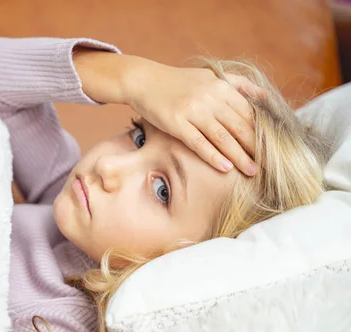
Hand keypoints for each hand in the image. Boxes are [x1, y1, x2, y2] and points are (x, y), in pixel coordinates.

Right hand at [123, 57, 261, 174]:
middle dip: (256, 147)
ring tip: (251, 170)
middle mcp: (210, 98)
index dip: (263, 131)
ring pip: (222, 137)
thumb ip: (239, 84)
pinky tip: (225, 168)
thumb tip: (266, 96)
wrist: (143, 80)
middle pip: (239, 126)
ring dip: (239, 156)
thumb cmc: (177, 81)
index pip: (249, 112)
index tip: (274, 147)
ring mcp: (193, 111)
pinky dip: (213, 156)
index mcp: (221, 86)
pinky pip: (199, 143)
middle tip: (270, 165)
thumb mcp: (210, 75)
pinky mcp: (176, 123)